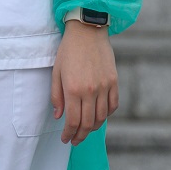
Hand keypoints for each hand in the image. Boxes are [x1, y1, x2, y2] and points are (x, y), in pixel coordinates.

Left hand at [51, 20, 118, 144]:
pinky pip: (113, 105)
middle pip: (88, 123)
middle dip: (80, 136)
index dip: (69, 134)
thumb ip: (56, 96)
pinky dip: (107, 114)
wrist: (88, 30)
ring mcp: (104, 86)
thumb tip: (59, 116)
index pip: (72, 121)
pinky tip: (100, 116)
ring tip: (86, 130)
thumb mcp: (56, 71)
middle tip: (75, 140)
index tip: (65, 139)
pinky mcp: (113, 81)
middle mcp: (90, 90)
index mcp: (73, 89)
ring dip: (93, 128)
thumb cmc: (69, 50)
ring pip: (101, 117)